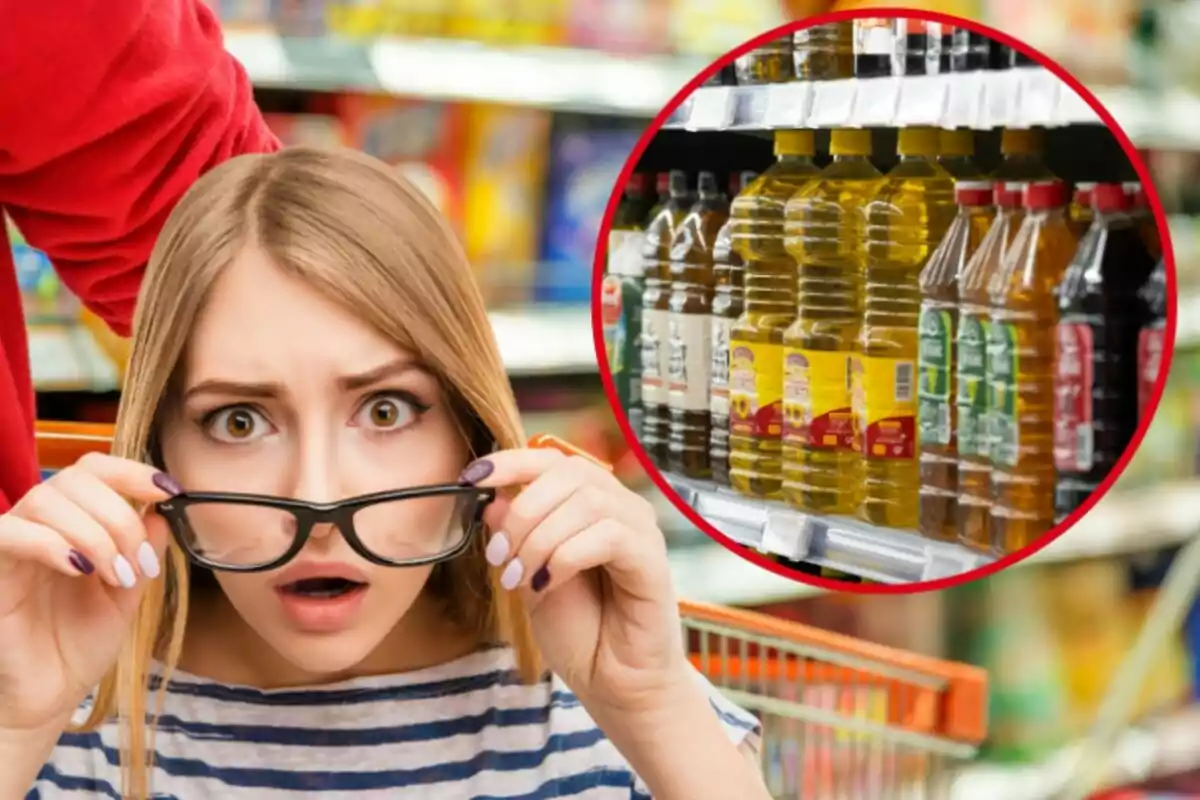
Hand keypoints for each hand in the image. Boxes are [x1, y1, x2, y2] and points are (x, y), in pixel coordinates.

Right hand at [0, 453, 175, 732]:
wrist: (47, 697)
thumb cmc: (80, 645)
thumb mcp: (128, 592)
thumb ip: (143, 549)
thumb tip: (160, 509)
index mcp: (75, 522)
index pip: (95, 469)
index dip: (132, 471)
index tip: (169, 492)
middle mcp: (41, 525)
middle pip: (77, 478)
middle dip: (120, 516)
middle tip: (137, 564)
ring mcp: (13, 544)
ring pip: (47, 498)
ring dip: (94, 533)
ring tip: (114, 576)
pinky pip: (8, 532)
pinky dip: (51, 542)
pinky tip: (78, 569)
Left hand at [465, 449, 689, 714]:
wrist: (614, 684)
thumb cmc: (578, 631)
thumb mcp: (528, 578)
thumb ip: (514, 538)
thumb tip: (492, 499)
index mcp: (590, 502)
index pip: (551, 460)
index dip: (509, 461)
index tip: (470, 479)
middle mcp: (620, 507)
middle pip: (568, 473)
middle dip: (522, 511)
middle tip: (498, 557)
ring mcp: (641, 530)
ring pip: (586, 501)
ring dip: (540, 539)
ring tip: (520, 579)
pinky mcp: (653, 559)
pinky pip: (608, 536)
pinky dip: (566, 557)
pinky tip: (547, 585)